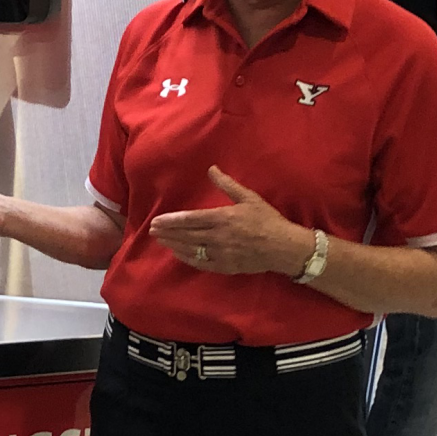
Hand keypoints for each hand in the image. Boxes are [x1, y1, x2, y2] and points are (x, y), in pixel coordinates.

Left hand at [149, 167, 309, 277]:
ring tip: (161, 241)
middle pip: (186, 235)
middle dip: (168, 233)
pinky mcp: (225, 266)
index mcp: (223, 218)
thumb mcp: (249, 198)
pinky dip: (187, 258)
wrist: (284, 247)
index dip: (171, 221)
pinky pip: (201, 263)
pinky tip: (178, 254)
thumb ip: (227, 184)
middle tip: (152, 231)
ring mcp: (221, 253)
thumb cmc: (267, 220)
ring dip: (174, 245)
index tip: (157, 221)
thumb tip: (212, 169)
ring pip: (191, 250)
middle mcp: (218, 236)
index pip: (190, 220)